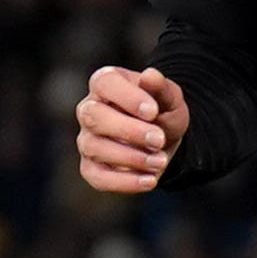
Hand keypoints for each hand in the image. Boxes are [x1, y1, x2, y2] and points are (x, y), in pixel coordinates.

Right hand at [76, 66, 189, 195]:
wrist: (164, 139)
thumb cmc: (161, 111)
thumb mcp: (169, 97)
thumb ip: (161, 87)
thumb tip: (150, 76)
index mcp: (105, 83)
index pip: (105, 83)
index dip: (128, 97)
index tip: (153, 111)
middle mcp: (89, 110)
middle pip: (94, 117)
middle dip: (128, 130)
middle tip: (159, 139)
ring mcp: (87, 139)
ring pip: (94, 147)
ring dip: (131, 157)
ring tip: (160, 161)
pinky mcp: (91, 167)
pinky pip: (98, 177)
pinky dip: (125, 182)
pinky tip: (150, 180)